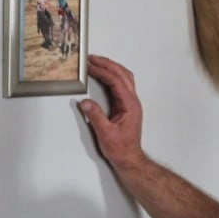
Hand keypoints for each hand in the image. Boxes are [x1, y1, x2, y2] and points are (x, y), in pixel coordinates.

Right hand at [80, 55, 146, 171]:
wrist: (129, 159)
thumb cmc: (121, 148)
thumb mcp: (105, 133)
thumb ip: (95, 116)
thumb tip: (85, 102)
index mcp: (130, 104)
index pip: (116, 81)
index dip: (102, 71)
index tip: (90, 65)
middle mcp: (133, 101)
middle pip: (122, 74)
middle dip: (107, 64)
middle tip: (92, 58)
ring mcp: (131, 102)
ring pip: (124, 77)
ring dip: (111, 67)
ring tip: (97, 62)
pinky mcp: (126, 106)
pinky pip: (121, 84)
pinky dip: (112, 76)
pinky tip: (104, 75)